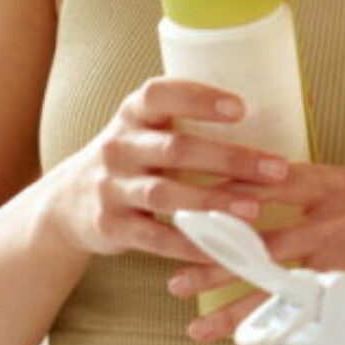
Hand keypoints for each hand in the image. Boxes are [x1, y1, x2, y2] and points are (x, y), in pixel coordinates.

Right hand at [43, 76, 293, 269]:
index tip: (240, 108)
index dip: (198, 99)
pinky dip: (191, 245)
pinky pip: (156, 238)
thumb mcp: (146, 129)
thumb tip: (272, 113)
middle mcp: (119, 147)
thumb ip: (188, 122)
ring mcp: (112, 187)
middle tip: (276, 168)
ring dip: (213, 203)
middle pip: (175, 149)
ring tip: (254, 210)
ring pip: (166, 195)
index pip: (160, 96)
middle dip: (229, 159)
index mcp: (132, 115)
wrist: (68, 202)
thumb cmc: (132, 158)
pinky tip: (223, 248)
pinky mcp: (112, 226)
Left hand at [165, 161, 344, 340]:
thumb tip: (254, 205)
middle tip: (176, 280)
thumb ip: (314, 196)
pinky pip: (312, 313)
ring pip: (280, 283)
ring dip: (234, 306)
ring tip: (198, 324)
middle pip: (262, 239)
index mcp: (334, 181)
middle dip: (214, 262)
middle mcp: (340, 212)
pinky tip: (252, 344)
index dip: (220, 201)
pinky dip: (278, 330)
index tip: (182, 216)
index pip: (264, 183)